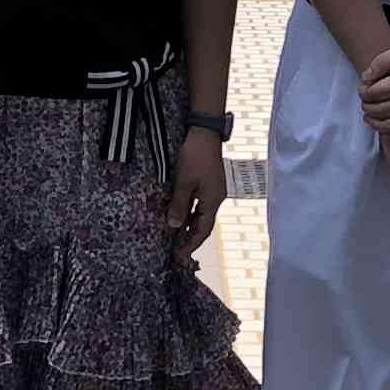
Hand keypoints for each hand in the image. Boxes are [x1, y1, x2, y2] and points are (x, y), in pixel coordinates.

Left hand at [157, 127, 225, 256]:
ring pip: (200, 215)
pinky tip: (179, 217)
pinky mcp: (207, 183)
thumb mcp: (184, 182)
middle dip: (189, 239)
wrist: (204, 132)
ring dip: (188, 227)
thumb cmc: (195, 156)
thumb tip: (174, 226)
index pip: (202, 230)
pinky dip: (189, 214)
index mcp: (212, 201)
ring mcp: (212, 191)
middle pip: (202, 225)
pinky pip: (198, 205)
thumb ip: (179, 205)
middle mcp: (215, 199)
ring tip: (174, 238)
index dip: (191, 244)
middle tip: (176, 252)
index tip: (180, 256)